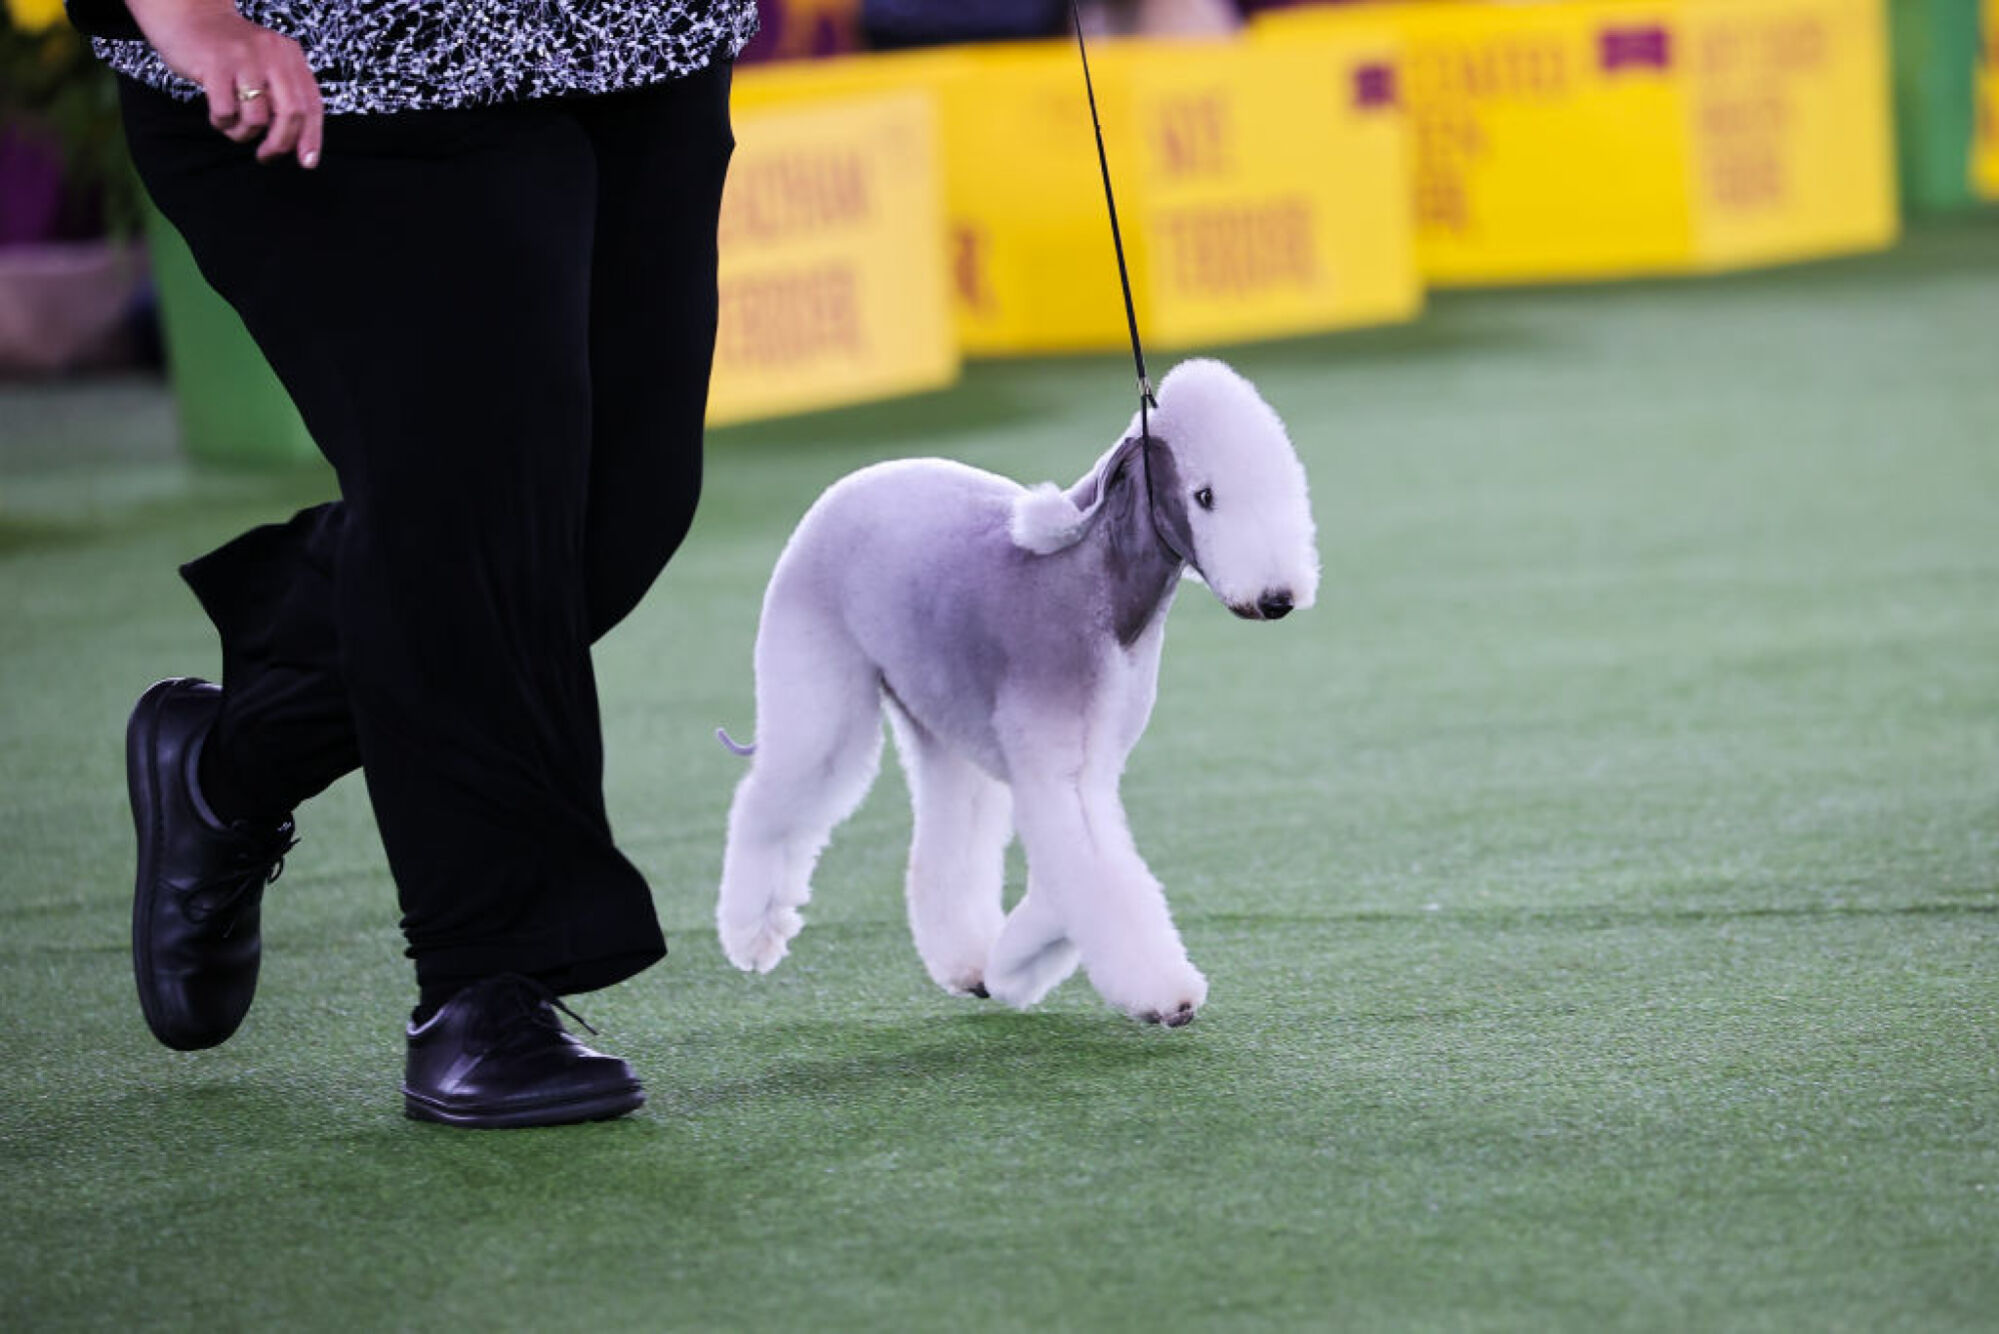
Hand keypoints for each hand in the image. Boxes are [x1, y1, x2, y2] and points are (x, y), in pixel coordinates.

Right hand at [123, 0, 324, 167]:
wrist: (188, 15)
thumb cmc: (229, 51)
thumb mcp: (267, 62)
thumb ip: (284, 92)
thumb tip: (300, 143)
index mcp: (290, 55)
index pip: (312, 103)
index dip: (312, 137)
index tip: (307, 162)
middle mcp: (272, 54)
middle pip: (291, 113)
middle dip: (280, 143)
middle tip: (266, 156)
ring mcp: (244, 58)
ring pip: (257, 118)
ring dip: (243, 134)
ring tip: (233, 127)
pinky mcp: (215, 64)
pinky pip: (226, 112)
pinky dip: (222, 123)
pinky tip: (218, 116)